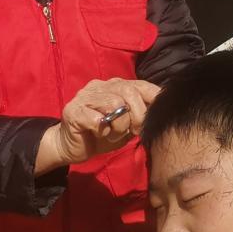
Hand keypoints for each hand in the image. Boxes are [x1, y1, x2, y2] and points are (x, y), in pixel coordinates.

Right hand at [43, 78, 160, 169]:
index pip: (140, 84)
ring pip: (114, 104)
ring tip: (114, 135)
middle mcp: (100, 86)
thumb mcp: (127, 125)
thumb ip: (139, 115)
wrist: (72, 147)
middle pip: (129, 92)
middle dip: (138, 115)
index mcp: (115, 86)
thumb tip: (160, 111)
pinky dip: (103, 130)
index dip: (154, 97)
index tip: (160, 113)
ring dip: (119, 126)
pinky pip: (96, 119)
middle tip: (134, 132)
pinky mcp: (73, 111)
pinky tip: (100, 134)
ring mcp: (85, 96)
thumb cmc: (102, 135)